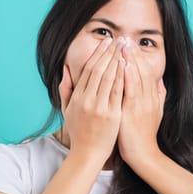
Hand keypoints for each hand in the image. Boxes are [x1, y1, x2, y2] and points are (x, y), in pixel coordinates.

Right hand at [58, 37, 126, 162]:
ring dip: (117, 60)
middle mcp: (87, 100)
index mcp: (77, 97)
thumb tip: (66, 69)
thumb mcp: (66, 110)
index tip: (106, 43)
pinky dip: (122, 77)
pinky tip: (126, 65)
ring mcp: (99, 107)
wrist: (87, 154)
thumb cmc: (79, 132)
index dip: (98, 54)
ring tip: (124, 47)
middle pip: (99, 70)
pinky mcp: (111, 115)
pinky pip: (117, 91)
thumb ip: (65, 89)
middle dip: (109, 53)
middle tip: (118, 39)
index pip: (88, 70)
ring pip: (108, 78)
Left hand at [117, 37, 166, 164]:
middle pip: (142, 70)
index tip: (130, 45)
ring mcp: (141, 104)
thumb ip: (158, 96)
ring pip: (137, 76)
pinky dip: (127, 76)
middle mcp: (149, 98)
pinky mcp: (132, 112)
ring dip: (129, 59)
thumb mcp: (156, 113)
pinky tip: (122, 64)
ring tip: (122, 45)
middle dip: (133, 53)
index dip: (139, 57)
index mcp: (153, 97)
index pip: (147, 71)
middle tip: (125, 38)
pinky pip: (130, 90)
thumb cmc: (145, 134)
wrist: (143, 154)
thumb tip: (160, 82)